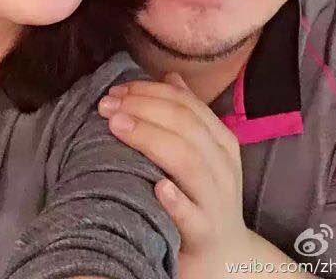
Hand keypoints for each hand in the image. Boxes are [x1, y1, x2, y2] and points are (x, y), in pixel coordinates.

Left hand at [98, 73, 251, 276]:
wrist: (227, 258)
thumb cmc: (203, 197)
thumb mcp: (203, 154)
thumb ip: (187, 115)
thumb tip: (170, 77)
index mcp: (221, 142)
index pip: (188, 105)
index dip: (151, 91)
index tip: (118, 89)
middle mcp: (222, 167)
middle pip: (186, 126)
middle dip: (144, 108)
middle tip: (108, 105)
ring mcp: (216, 201)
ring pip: (188, 161)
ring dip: (150, 139)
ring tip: (118, 126)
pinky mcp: (205, 234)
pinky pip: (192, 216)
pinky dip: (175, 199)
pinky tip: (156, 186)